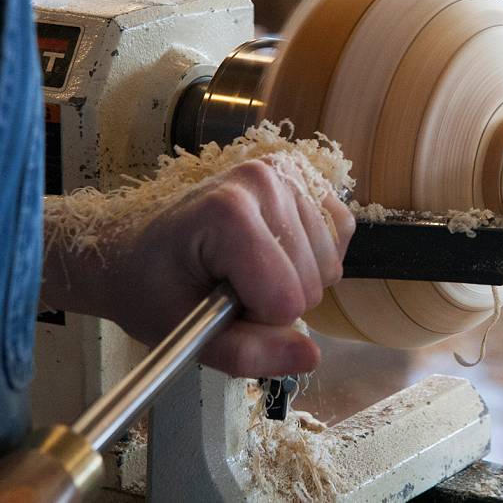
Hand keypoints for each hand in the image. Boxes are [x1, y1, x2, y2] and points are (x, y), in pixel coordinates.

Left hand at [42, 156, 354, 377]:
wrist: (137, 244)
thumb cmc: (152, 285)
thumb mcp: (183, 333)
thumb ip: (246, 354)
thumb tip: (311, 356)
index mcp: (227, 212)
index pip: (286, 299)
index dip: (257, 321)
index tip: (218, 305)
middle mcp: (265, 179)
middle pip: (313, 282)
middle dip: (277, 302)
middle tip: (231, 288)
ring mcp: (286, 171)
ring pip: (329, 263)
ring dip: (297, 280)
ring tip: (249, 268)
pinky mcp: (302, 174)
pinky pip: (340, 230)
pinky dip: (316, 255)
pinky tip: (279, 252)